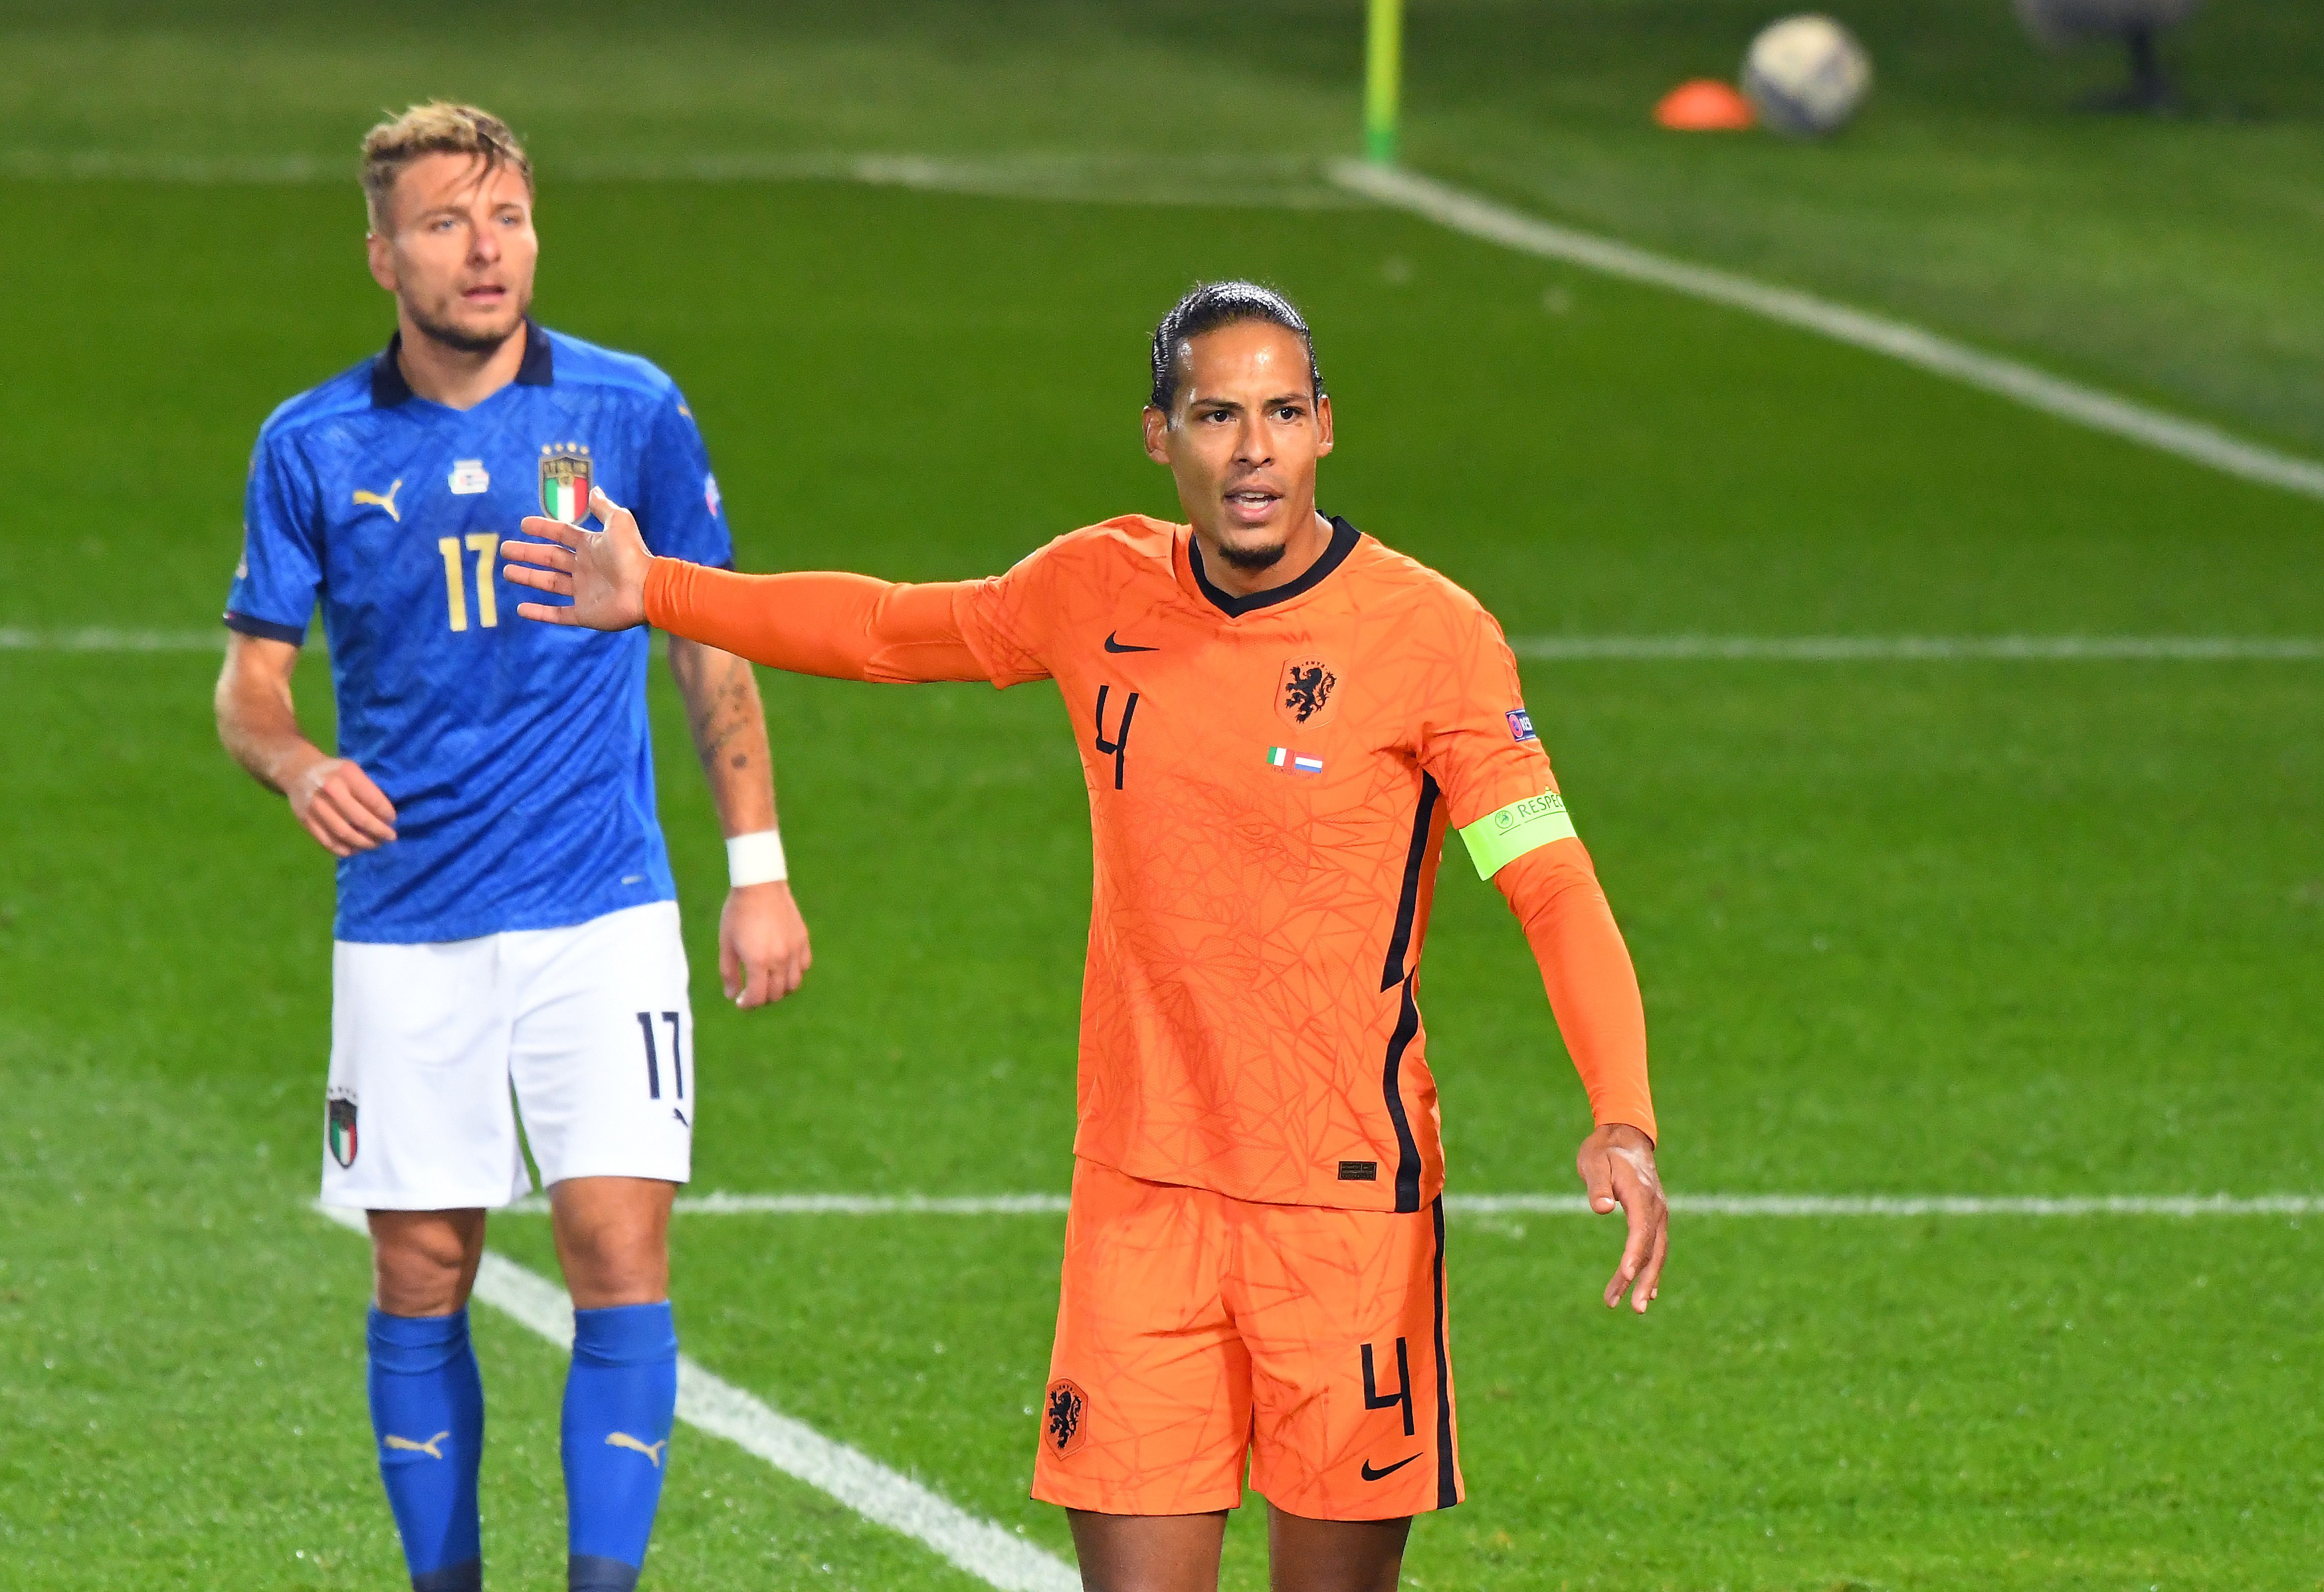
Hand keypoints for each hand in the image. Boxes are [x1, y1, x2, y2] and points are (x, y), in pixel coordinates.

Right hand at [286, 755, 396, 855]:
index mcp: (346, 774)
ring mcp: (316, 807)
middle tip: (390, 837)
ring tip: (375, 844)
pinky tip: (355, 850)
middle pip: (360, 819)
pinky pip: (327, 842)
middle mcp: (330, 790)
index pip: (373, 799)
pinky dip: (344, 850)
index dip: (386, 813)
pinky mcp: (306, 821)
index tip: (392, 820)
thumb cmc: (334, 772)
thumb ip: (368, 789)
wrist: (298, 771)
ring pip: (344, 833)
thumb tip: (386, 816)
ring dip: (364, 843)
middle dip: (379, 831)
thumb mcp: (353, 770)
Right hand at [504, 487, 652, 629]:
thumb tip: (594, 490)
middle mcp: (585, 569)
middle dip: (527, 553)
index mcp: (592, 547)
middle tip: (505, 549)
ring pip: (549, 583)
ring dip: (528, 577)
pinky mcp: (585, 614)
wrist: (645, 589)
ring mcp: (584, 592)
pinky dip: (539, 612)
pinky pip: (557, 614)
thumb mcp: (619, 522)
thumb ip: (604, 507)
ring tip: (507, 571)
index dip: (543, 528)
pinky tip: (521, 608)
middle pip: (550, 558)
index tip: (524, 524)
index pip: (562, 534)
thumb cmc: (632, 555)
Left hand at [719, 880, 810, 1006]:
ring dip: (780, 990)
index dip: (748, 1004)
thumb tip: (732, 996)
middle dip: (762, 998)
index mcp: (758, 961)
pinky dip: (794, 974)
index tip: (741, 1002)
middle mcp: (779, 959)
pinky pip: (803, 966)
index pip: (758, 997)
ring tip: (768, 983)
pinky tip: (783, 968)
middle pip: (776, 993)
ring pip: (793, 984)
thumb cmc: (737, 914)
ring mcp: (794, 950)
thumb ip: (729, 973)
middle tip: (752, 993)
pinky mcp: (802, 940)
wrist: (759, 886)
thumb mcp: (726, 944)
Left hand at [1576, 1123, 1667, 1313]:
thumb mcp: (1594, 1162)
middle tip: (1633, 1307)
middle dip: (1643, 1278)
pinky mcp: (1654, 1217)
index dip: (1634, 1253)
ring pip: (1656, 1251)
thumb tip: (1601, 1208)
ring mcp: (1658, 1213)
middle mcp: (1655, 1207)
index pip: (1640, 1229)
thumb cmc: (1604, 1151)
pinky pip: (1656, 1247)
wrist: (1625, 1137)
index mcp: (1640, 1193)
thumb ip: (1598, 1185)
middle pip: (1653, 1248)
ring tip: (1635, 1307)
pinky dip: (1652, 1268)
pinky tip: (1647, 1291)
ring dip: (1647, 1280)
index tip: (1626, 1274)